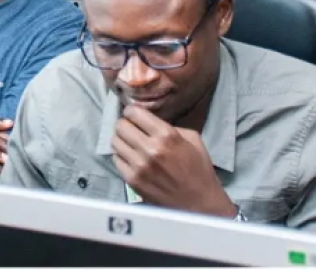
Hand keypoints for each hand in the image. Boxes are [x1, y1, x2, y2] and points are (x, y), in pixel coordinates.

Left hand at [111, 105, 235, 217]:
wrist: (199, 204)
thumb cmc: (199, 170)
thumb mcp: (192, 139)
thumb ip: (169, 126)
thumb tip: (148, 120)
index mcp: (166, 135)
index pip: (134, 113)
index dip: (132, 111)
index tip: (134, 115)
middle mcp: (150, 149)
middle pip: (121, 126)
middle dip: (125, 124)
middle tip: (131, 129)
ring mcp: (138, 166)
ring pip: (115, 142)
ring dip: (122, 140)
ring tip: (130, 144)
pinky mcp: (132, 180)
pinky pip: (116, 159)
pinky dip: (121, 156)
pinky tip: (131, 158)